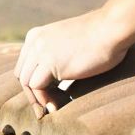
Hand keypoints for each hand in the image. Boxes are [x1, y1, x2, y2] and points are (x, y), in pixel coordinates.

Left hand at [13, 8, 133, 113]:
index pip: (25, 66)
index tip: (50, 96)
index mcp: (36, 35)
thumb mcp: (69, 44)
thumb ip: (56, 57)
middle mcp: (34, 41)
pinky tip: (60, 103)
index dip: (35, 84)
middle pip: (22, 75)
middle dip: (34, 93)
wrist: (111, 28)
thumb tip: (54, 82)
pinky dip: (45, 99)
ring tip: (58, 105)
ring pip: (27, 82)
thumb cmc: (100, 38)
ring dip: (40, 98)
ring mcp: (40, 51)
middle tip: (52, 104)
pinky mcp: (50, 62)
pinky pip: (37, 87)